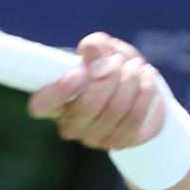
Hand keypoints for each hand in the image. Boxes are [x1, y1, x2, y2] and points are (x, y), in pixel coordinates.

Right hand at [26, 32, 167, 151]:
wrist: (137, 84)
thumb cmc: (109, 64)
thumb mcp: (101, 48)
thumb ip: (94, 47)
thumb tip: (95, 60)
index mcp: (54, 102)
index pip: (41, 106)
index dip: (59, 91)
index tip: (79, 73)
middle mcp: (69, 125)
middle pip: (88, 105)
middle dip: (110, 77)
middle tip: (119, 61)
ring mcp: (93, 137)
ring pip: (115, 110)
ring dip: (130, 82)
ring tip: (136, 66)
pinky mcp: (118, 142)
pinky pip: (134, 119)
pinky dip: (144, 95)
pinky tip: (147, 79)